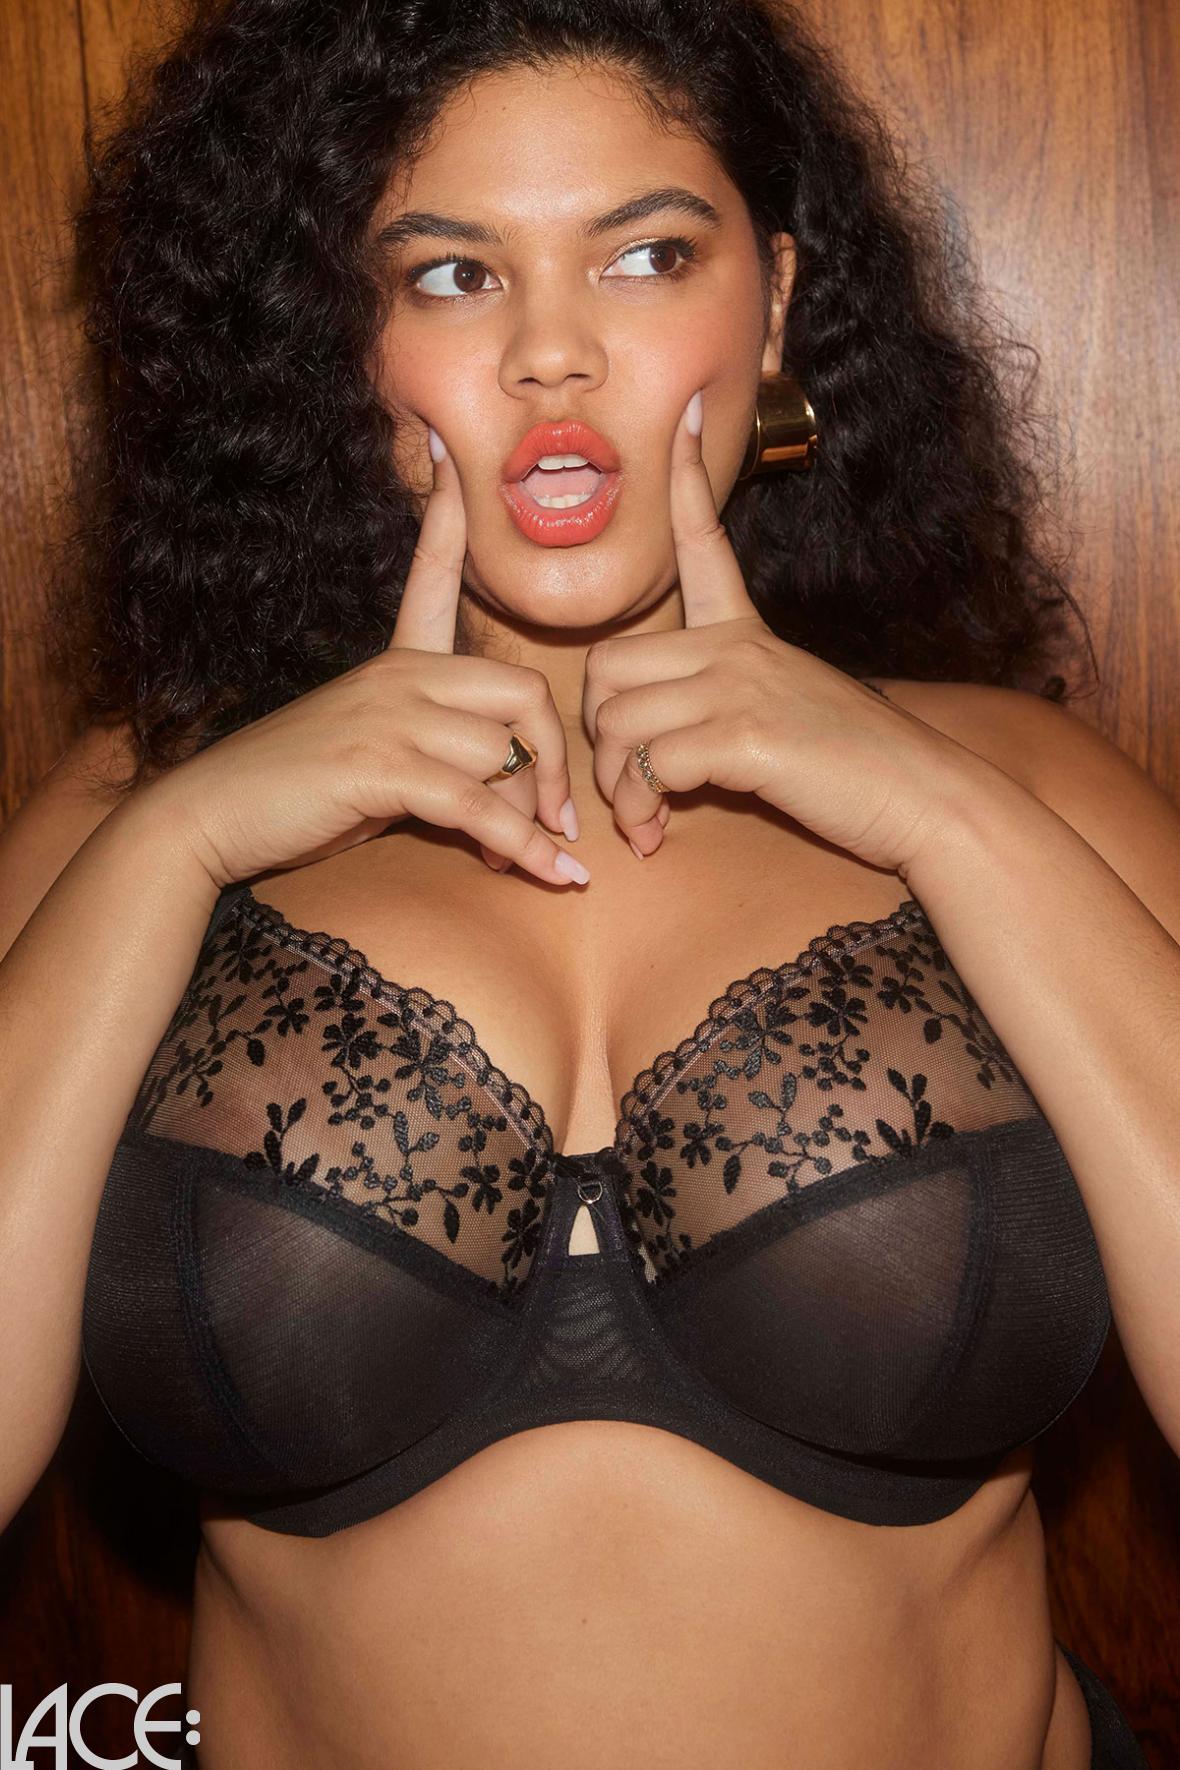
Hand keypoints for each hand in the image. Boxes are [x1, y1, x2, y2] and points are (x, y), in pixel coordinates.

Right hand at [140, 425, 587, 890]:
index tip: (450, 462)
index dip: (446, 523)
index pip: (431, 579)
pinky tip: (554, 874)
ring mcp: (390, 718)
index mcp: (397, 662)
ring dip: (529, 822)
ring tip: (530, 859)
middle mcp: (400, 677)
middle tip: (562, 816)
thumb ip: (437, 756)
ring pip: (504, 756)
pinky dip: (525, 850)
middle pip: (523, 695)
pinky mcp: (381, 767)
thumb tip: (507, 800)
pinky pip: (480, 807)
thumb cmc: (296, 791)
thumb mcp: (374, 756)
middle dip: (556, 763)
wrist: (211, 814)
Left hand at [582, 389, 978, 874]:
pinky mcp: (743, 736)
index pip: (705, 543)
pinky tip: (659, 834)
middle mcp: (736, 648)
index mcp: (747, 633)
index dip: (682, 482)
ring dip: (615, 787)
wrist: (925, 797)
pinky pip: (649, 765)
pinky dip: (643, 808)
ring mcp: (739, 687)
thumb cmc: (858, 767)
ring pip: (617, 723)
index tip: (680, 416)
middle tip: (624, 787)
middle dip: (597, 737)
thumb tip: (674, 752)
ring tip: (642, 823)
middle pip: (607, 666)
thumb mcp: (791, 709)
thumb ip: (731, 706)